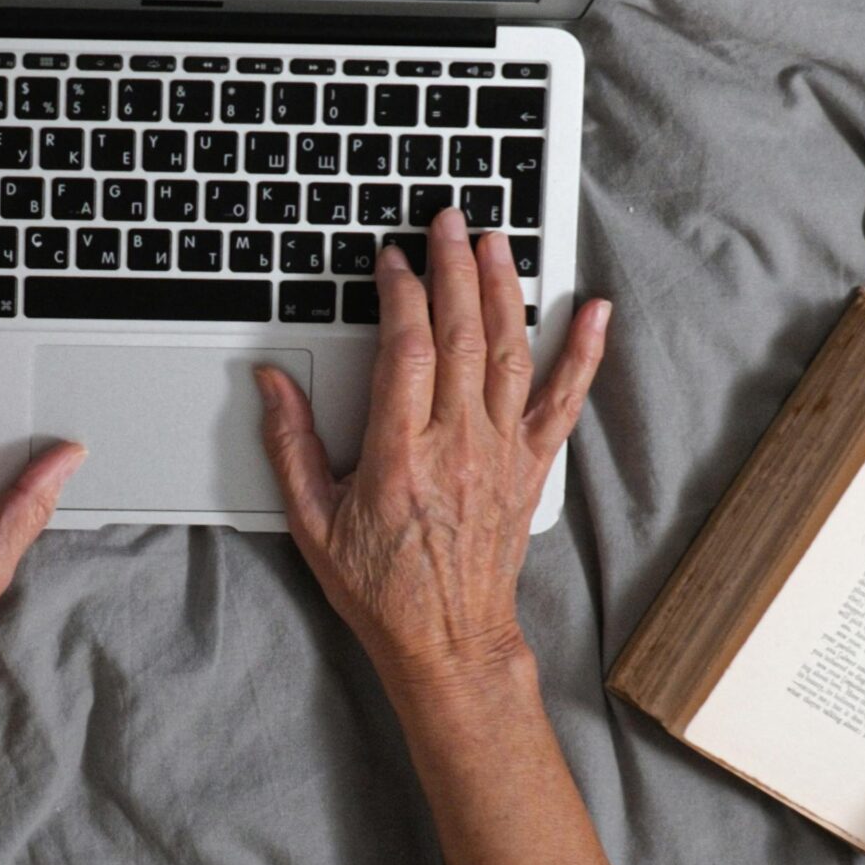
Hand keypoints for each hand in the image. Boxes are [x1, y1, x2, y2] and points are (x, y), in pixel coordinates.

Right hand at [256, 208, 608, 707]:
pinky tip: (594, 311)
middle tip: (446, 220)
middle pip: (460, 335)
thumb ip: (289, 445)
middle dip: (454, 268)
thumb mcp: (312, 522)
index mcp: (399, 455)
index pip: (406, 350)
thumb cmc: (381, 589)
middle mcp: (458, 446)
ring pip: (508, 353)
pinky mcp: (530, 466)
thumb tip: (270, 381)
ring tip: (496, 241)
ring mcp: (501, 453)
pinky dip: (583, 353)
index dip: (401, 294)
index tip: (392, 260)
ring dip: (503, 290)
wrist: (448, 644)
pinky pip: (563, 400)